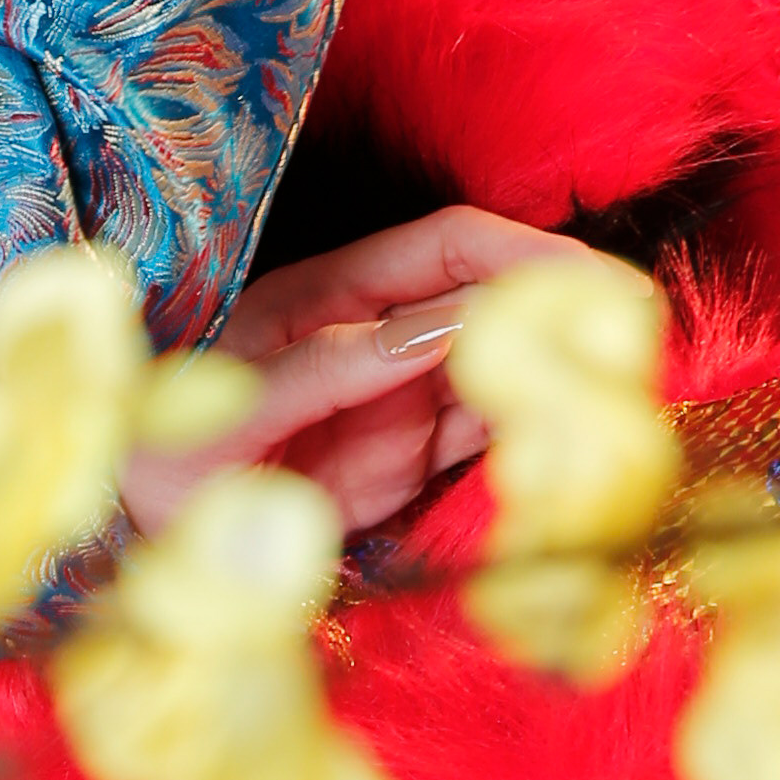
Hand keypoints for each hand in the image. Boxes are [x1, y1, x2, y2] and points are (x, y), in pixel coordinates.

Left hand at [127, 205, 633, 546]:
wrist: (141, 532)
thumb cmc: (166, 451)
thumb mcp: (238, 402)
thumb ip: (335, 365)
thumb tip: (436, 327)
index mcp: (333, 294)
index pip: (450, 247)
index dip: (523, 253)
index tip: (590, 279)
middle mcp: (377, 335)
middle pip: (494, 302)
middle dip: (565, 311)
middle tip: (638, 337)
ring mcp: (399, 397)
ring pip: (505, 369)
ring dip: (563, 374)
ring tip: (627, 388)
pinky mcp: (408, 457)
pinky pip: (488, 437)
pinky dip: (536, 438)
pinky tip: (576, 443)